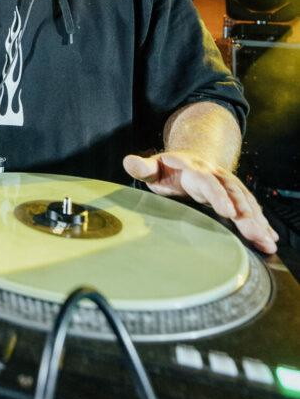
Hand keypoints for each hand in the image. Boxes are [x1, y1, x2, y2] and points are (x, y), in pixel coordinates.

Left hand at [123, 149, 277, 253]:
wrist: (188, 157)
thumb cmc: (167, 169)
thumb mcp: (153, 166)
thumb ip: (142, 166)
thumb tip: (129, 162)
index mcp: (194, 170)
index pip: (208, 182)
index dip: (218, 196)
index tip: (229, 212)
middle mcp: (215, 176)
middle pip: (233, 194)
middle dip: (247, 214)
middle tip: (258, 235)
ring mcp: (226, 184)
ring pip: (245, 201)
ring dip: (258, 220)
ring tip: (268, 241)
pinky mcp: (234, 195)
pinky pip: (250, 207)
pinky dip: (261, 221)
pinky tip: (270, 236)